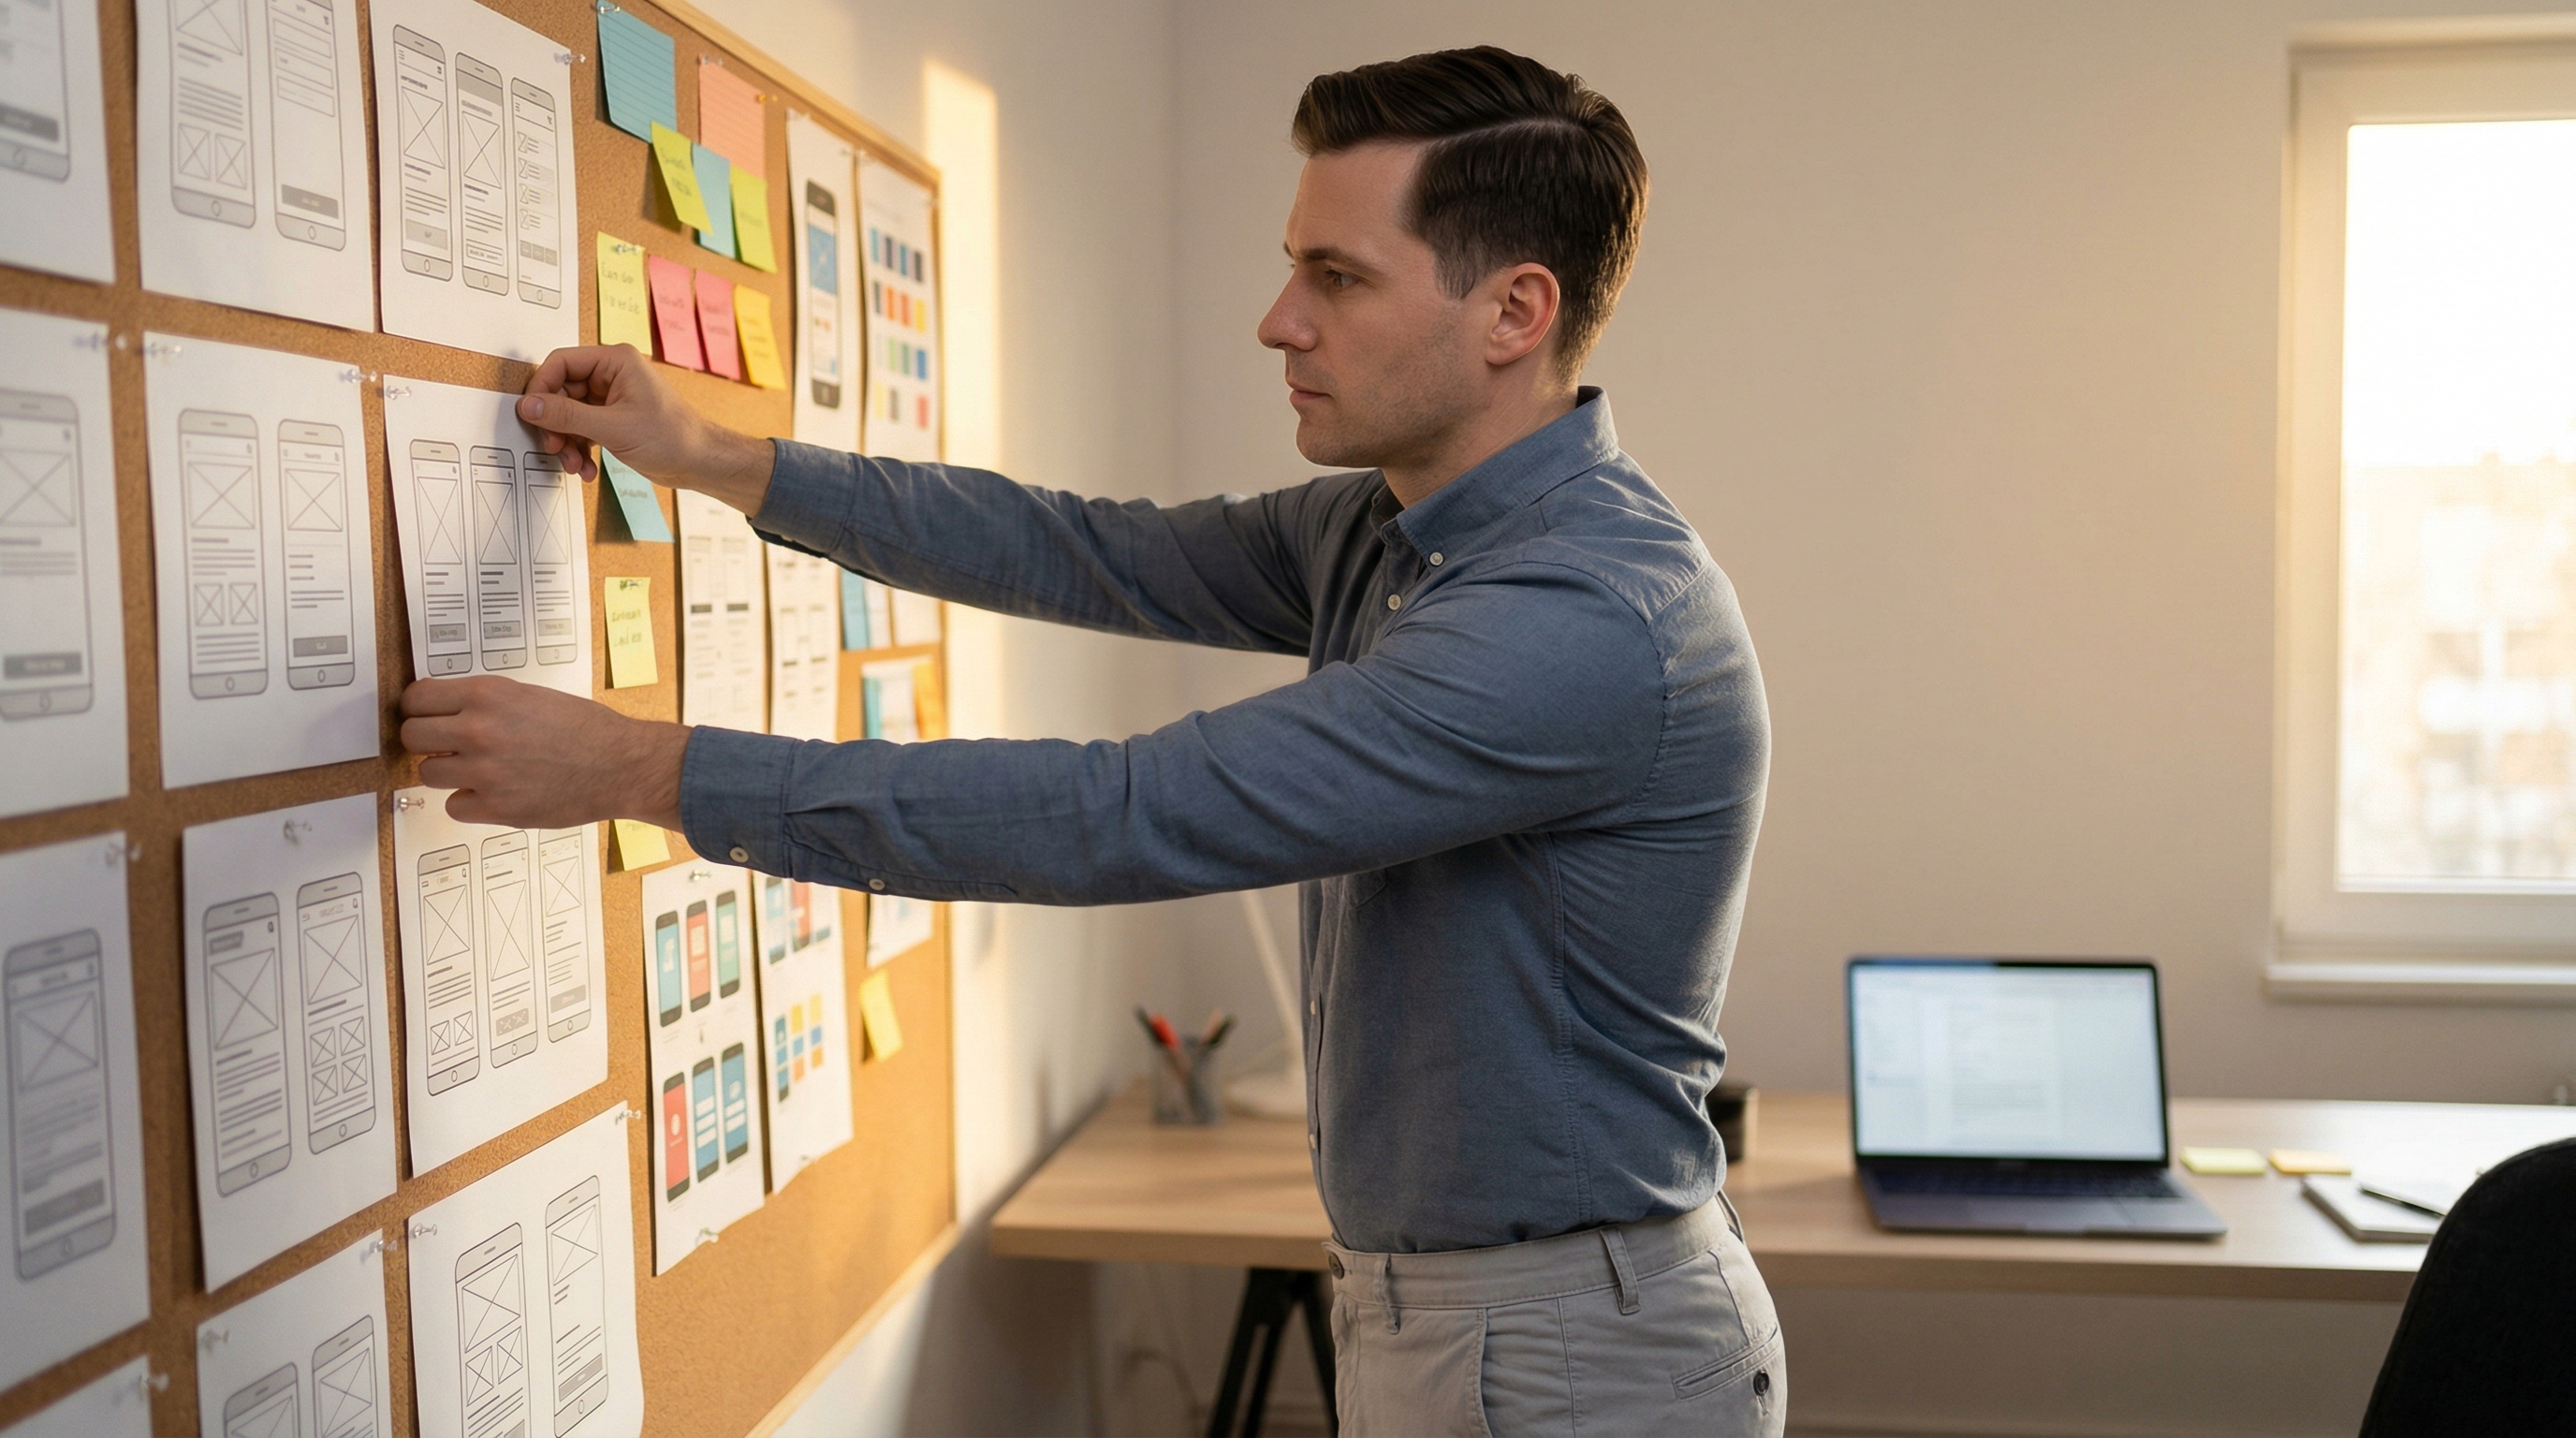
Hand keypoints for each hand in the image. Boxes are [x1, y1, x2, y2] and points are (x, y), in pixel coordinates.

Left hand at [399, 676, 690, 830]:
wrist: (622, 765)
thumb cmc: (585, 728)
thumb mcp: (531, 695)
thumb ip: (485, 702)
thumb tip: (446, 712)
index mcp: (487, 695)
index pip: (416, 700)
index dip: (419, 709)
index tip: (426, 717)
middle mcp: (478, 730)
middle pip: (411, 737)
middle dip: (427, 742)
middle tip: (447, 747)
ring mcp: (484, 772)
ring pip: (427, 774)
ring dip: (448, 773)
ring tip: (478, 770)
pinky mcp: (496, 808)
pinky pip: (453, 807)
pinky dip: (470, 802)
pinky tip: (495, 793)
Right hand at [516, 343, 774, 511]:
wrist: (701, 463)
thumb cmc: (672, 438)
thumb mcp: (613, 428)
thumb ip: (567, 416)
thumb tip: (529, 406)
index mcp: (615, 361)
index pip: (561, 363)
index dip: (542, 388)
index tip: (531, 416)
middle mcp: (611, 374)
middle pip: (561, 391)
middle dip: (556, 424)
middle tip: (554, 447)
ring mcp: (612, 397)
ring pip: (570, 414)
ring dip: (567, 442)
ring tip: (574, 465)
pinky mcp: (613, 419)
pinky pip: (583, 429)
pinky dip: (580, 449)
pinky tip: (587, 469)